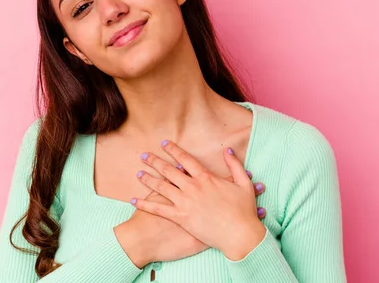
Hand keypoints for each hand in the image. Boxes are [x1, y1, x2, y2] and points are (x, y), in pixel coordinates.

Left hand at [131, 141, 266, 260]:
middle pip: (169, 170)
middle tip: (144, 155)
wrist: (239, 235)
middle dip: (155, 161)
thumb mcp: (244, 183)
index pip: (185, 159)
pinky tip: (134, 200)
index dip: (174, 150)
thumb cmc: (244, 211)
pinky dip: (145, 204)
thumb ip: (235, 165)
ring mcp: (185, 202)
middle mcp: (192, 187)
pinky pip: (158, 209)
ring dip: (148, 179)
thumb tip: (227, 150)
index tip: (164, 143)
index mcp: (206, 178)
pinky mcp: (180, 218)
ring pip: (161, 187)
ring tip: (138, 173)